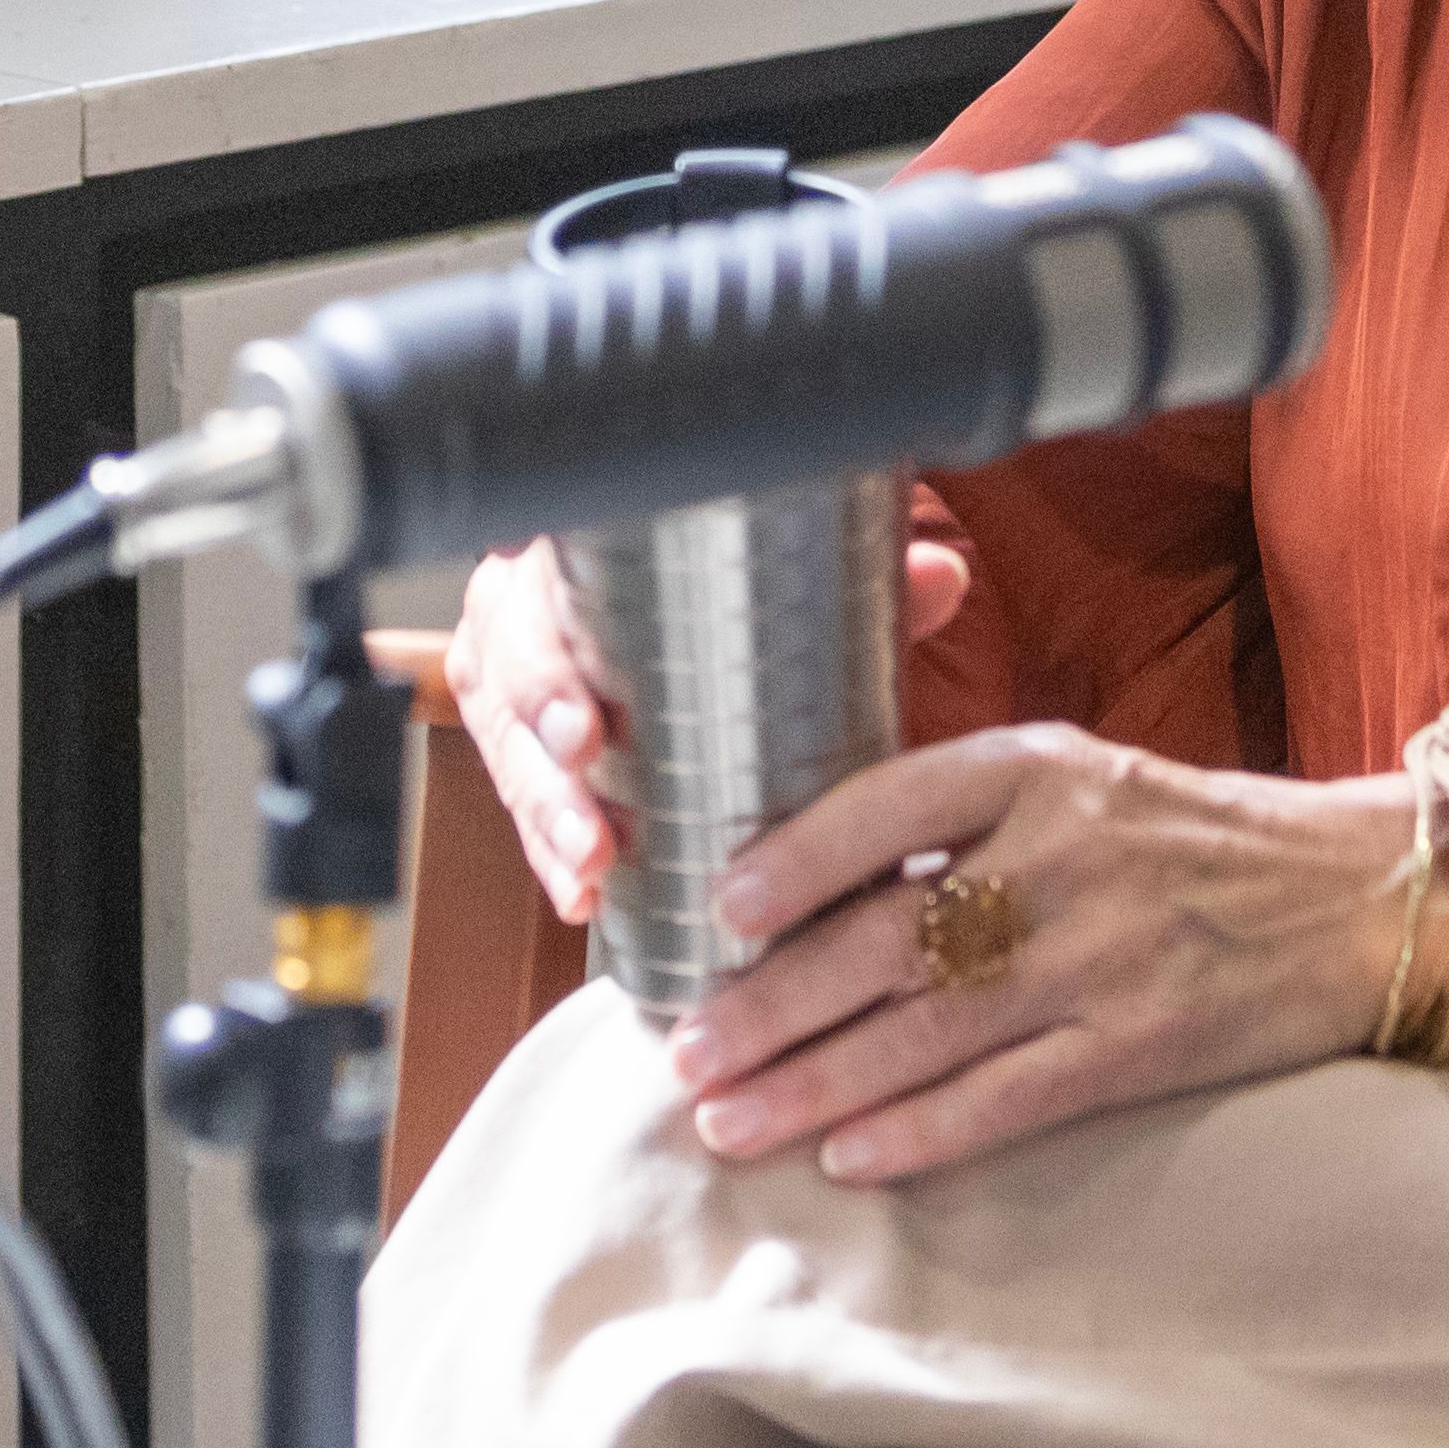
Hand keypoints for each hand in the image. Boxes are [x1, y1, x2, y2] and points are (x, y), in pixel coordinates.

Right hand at [426, 539, 977, 924]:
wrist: (677, 609)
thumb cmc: (716, 586)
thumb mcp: (782, 574)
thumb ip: (853, 571)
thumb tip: (942, 575)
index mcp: (562, 552)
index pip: (528, 597)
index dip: (543, 667)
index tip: (584, 729)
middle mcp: (523, 614)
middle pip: (506, 686)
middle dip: (543, 763)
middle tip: (596, 821)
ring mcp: (517, 690)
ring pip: (509, 754)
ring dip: (546, 819)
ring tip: (592, 869)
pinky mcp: (529, 757)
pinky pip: (521, 807)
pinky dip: (548, 854)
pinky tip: (579, 895)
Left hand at [664, 724, 1421, 1184]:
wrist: (1360, 896)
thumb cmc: (1186, 837)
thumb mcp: (1077, 779)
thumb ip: (959, 813)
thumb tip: (801, 873)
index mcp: (1036, 770)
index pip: (890, 805)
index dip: (797, 859)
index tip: (718, 911)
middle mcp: (1062, 857)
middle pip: (888, 939)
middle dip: (774, 1005)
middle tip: (685, 1052)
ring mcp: (1104, 957)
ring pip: (930, 1032)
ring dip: (816, 1084)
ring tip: (730, 1120)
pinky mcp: (1144, 1045)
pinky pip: (1012, 1099)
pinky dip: (924, 1132)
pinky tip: (850, 1157)